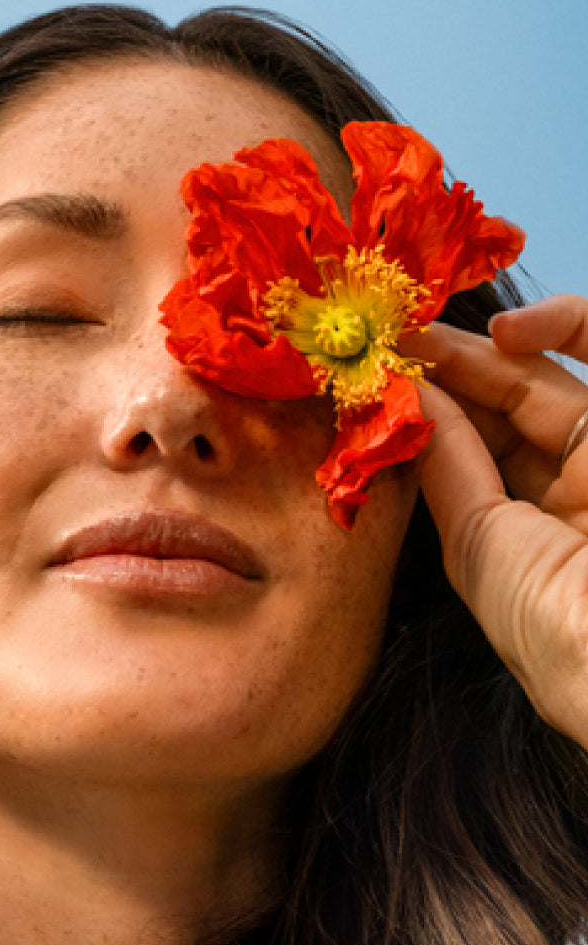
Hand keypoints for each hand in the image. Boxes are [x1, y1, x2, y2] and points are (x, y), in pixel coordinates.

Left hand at [411, 295, 587, 748]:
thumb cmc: (547, 619)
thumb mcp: (477, 542)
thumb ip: (448, 467)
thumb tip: (410, 401)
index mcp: (526, 538)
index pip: (472, 458)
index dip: (428, 416)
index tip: (375, 383)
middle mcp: (569, 494)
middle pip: (501, 413)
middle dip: (443, 376)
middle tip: (387, 342)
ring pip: (542, 379)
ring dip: (482, 352)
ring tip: (422, 336)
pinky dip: (562, 325)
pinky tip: (503, 331)